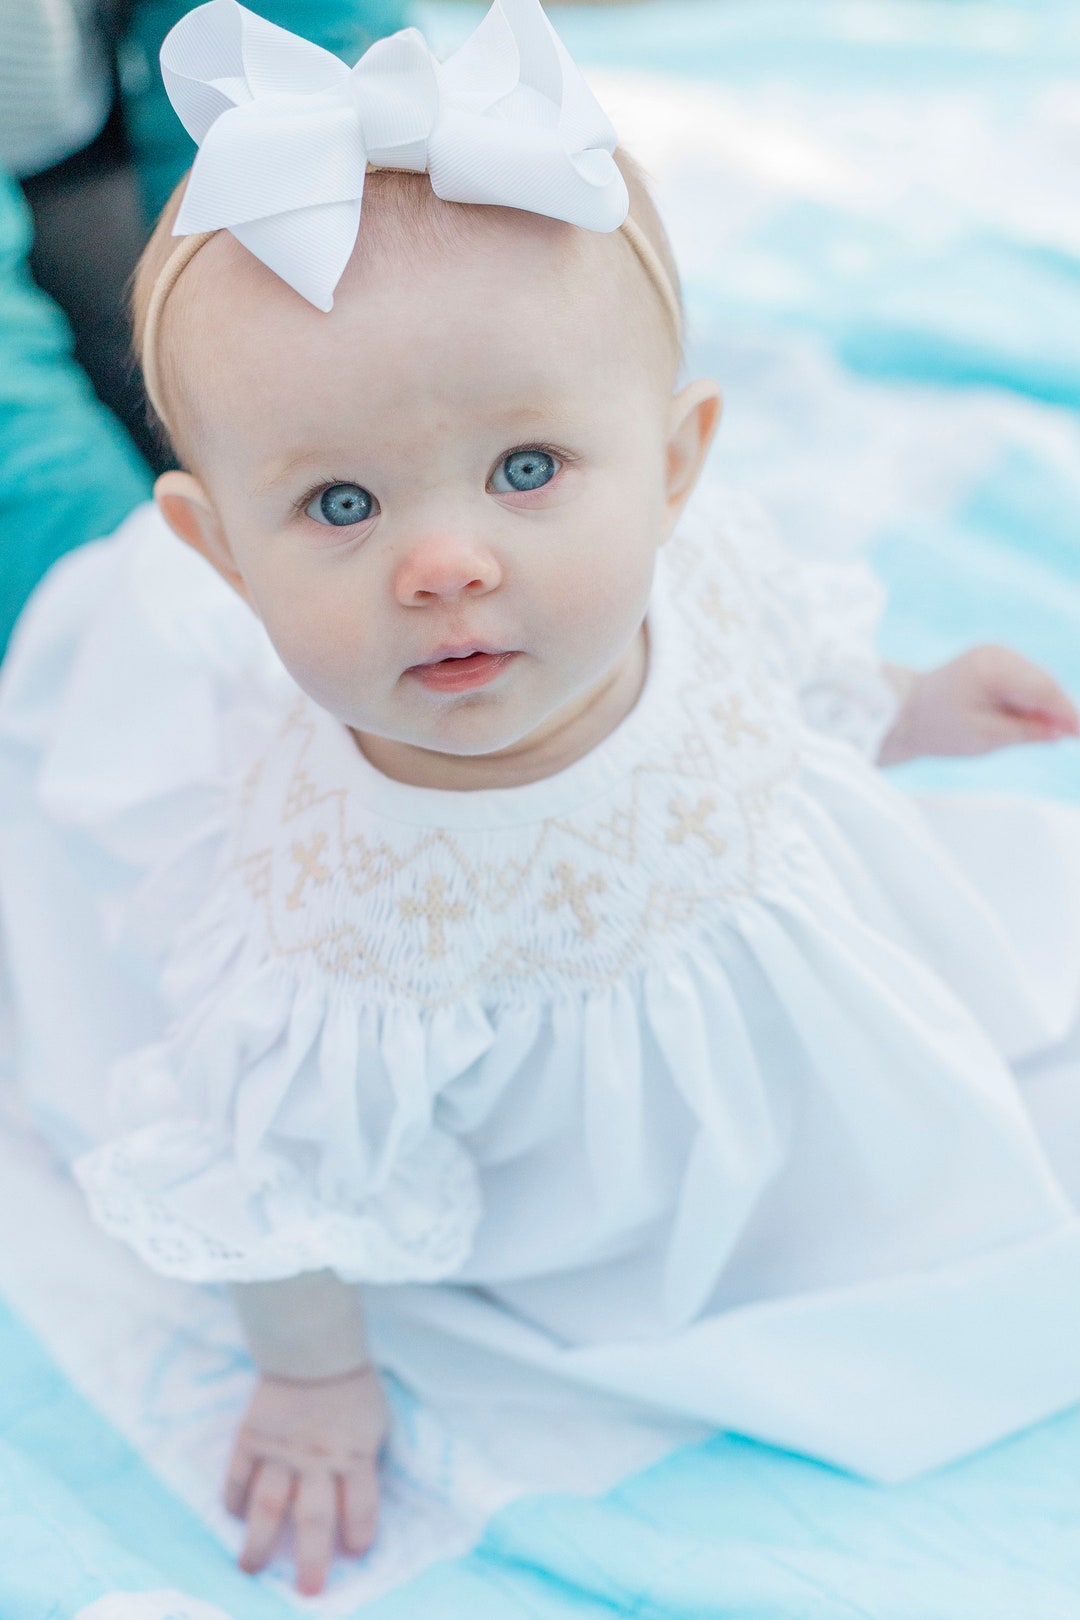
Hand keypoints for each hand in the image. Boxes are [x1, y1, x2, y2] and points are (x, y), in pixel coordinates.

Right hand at [224, 1364, 387, 1595]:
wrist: (312, 1348)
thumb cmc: (351, 1387)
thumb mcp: (374, 1422)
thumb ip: (364, 1461)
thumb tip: (359, 1504)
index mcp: (355, 1454)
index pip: (361, 1506)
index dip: (359, 1534)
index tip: (354, 1554)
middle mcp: (317, 1459)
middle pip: (314, 1519)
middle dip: (311, 1560)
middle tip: (307, 1590)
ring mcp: (281, 1451)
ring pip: (268, 1506)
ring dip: (259, 1542)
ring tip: (250, 1568)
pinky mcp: (251, 1439)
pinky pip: (238, 1477)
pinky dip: (233, 1500)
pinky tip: (235, 1516)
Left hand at [878, 645, 1079, 765]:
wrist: (906, 712)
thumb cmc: (939, 727)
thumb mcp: (984, 738)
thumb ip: (1025, 732)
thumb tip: (1061, 732)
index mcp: (991, 668)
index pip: (1042, 689)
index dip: (1067, 713)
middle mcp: (997, 654)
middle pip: (1044, 683)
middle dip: (1060, 710)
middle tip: (1073, 738)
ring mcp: (997, 655)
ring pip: (1038, 683)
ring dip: (1047, 707)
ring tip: (1051, 735)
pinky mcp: (996, 662)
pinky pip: (1026, 682)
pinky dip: (1033, 701)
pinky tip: (1031, 721)